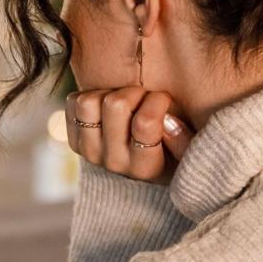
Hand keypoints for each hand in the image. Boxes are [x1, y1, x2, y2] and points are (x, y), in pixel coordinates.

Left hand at [64, 87, 192, 183]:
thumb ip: (186, 139)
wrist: (139, 169)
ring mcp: (91, 152)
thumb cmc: (171, 154)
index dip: (157, 100)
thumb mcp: (188, 154)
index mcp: (146, 168)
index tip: (163, 100)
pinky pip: (73, 102)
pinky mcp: (75, 141)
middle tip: (144, 97)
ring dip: (109, 93)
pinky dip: (90, 95)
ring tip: (125, 101)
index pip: (145, 123)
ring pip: (89, 102)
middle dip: (135, 92)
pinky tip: (107, 106)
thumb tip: (168, 120)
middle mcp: (114, 162)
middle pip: (116, 104)